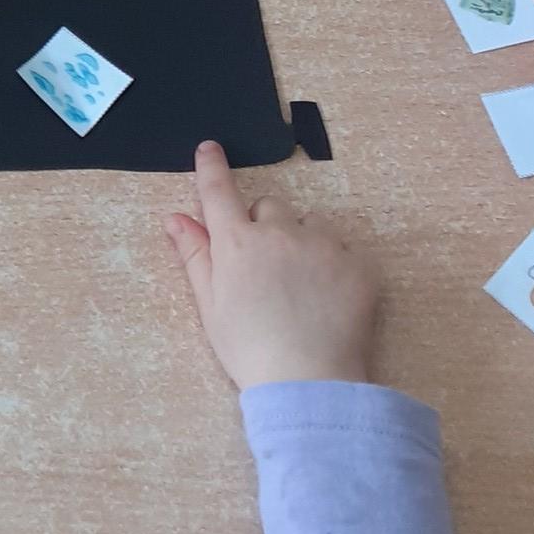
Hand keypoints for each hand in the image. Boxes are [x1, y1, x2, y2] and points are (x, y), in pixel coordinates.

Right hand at [164, 141, 378, 389]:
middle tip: (268, 269)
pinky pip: (345, 248)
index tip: (210, 148)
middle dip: (266, 227)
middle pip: (269, 207)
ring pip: (310, 225)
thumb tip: (175, 217)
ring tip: (305, 288)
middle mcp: (278, 232)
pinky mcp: (358, 263)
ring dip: (304, 243)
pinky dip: (337, 265)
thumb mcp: (210, 306)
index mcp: (236, 242)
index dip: (211, 168)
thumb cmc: (250, 350)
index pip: (218, 191)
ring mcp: (322, 244)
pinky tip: (332, 298)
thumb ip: (194, 256)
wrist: (310, 385)